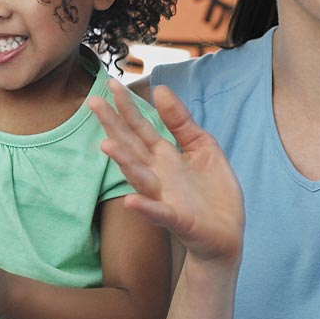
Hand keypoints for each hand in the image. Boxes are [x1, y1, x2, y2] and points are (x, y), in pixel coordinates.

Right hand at [87, 79, 244, 264]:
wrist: (226, 235)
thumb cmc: (211, 191)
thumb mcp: (201, 146)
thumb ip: (180, 122)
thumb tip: (160, 89)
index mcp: (164, 156)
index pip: (140, 127)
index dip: (126, 106)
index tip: (111, 82)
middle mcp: (158, 175)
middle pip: (131, 147)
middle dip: (113, 126)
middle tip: (93, 103)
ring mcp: (165, 198)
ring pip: (139, 178)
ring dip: (123, 163)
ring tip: (106, 145)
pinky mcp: (178, 221)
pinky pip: (159, 214)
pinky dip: (145, 208)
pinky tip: (131, 201)